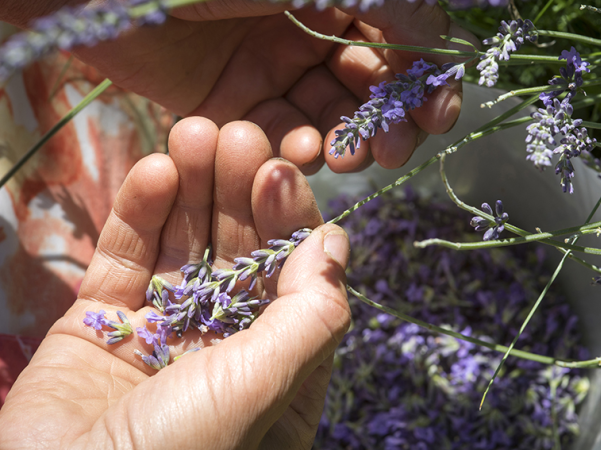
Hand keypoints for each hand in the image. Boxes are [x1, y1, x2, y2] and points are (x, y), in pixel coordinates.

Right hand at [0, 118, 351, 448]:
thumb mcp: (264, 385)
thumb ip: (310, 315)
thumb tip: (335, 242)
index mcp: (275, 372)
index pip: (294, 281)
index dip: (290, 222)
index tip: (282, 171)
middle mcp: (223, 349)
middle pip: (239, 255)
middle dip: (240, 193)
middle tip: (240, 133)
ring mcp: (160, 334)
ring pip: (183, 247)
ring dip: (192, 187)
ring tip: (197, 131)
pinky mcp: (100, 326)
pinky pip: (126, 260)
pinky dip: (140, 212)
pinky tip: (157, 167)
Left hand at [5, 0, 476, 173]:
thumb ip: (379, 1)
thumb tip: (442, 35)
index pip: (397, 42)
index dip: (422, 80)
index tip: (437, 113)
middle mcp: (308, 32)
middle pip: (366, 90)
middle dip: (387, 121)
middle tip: (395, 148)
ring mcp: (270, 71)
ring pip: (326, 119)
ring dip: (345, 142)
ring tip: (348, 157)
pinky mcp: (233, 107)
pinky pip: (277, 136)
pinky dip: (294, 150)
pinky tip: (303, 156)